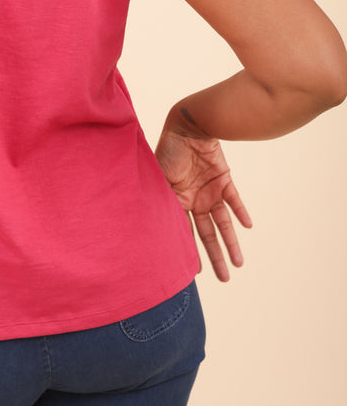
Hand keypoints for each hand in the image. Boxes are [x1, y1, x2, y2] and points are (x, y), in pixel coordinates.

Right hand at [155, 116, 252, 281]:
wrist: (187, 127)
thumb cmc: (168, 152)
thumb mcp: (161, 182)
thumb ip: (164, 205)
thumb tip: (158, 232)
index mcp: (176, 202)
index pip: (184, 232)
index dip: (189, 251)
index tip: (193, 273)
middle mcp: (194, 200)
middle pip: (207, 234)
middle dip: (215, 256)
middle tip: (225, 278)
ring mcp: (209, 191)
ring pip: (223, 223)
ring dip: (231, 242)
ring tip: (239, 263)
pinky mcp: (223, 180)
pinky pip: (234, 200)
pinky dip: (241, 212)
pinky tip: (247, 226)